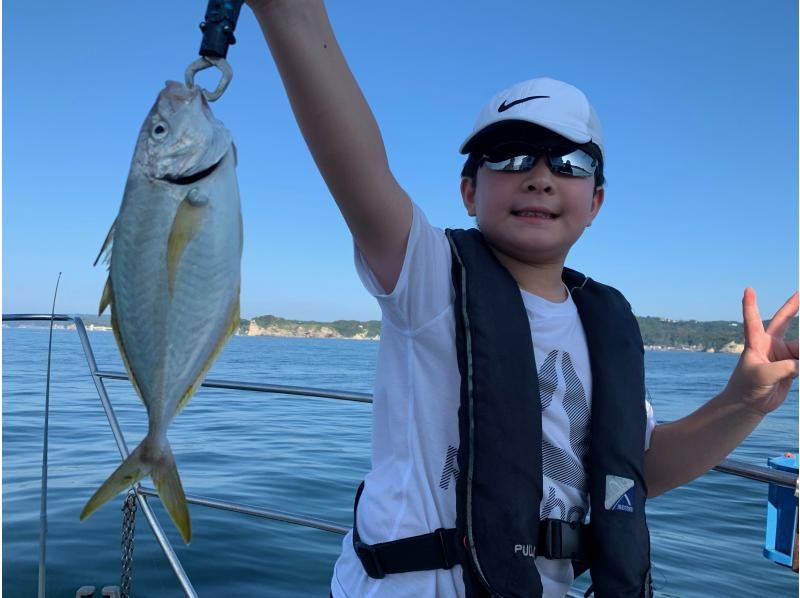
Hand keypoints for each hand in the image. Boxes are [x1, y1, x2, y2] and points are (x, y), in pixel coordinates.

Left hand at [725, 289, 798, 414]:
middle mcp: (769, 345)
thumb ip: (786, 368)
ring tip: (796, 366)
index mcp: (755, 343)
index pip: (752, 320)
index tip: (748, 289)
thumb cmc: (747, 387)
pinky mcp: (792, 366)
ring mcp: (782, 354)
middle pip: (783, 320)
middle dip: (793, 306)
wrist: (749, 404)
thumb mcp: (762, 376)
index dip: (750, 305)